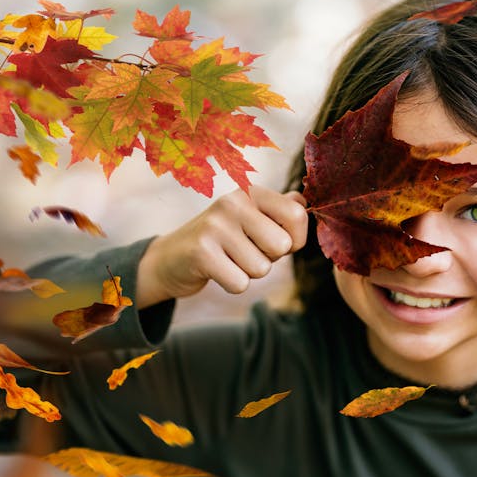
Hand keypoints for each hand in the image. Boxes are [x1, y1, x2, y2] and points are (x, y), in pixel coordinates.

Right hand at [136, 186, 308, 307]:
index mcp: (250, 192)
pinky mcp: (202, 252)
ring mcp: (215, 226)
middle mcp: (233, 202)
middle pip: (282, 245)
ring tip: (228, 259)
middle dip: (269, 258)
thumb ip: (280, 211)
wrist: (172, 258)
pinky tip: (217, 271)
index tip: (274, 241)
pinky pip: (240, 283)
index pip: (297, 214)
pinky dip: (232, 284)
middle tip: (245, 251)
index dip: (295, 239)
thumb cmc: (223, 241)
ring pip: (262, 268)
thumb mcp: (251, 219)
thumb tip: (304, 202)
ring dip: (248, 272)